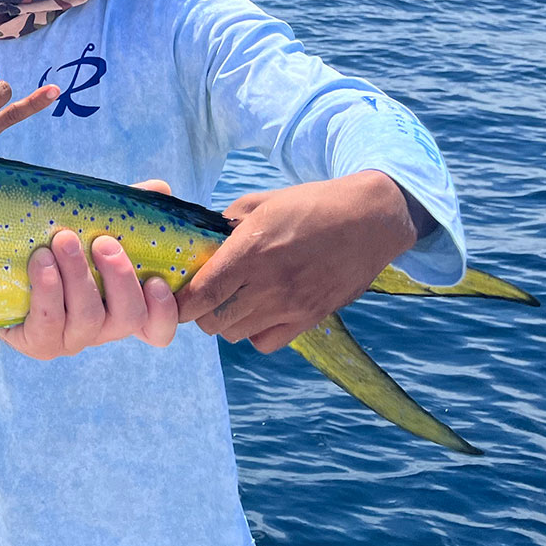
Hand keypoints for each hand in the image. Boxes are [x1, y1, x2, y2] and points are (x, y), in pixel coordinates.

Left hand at [0, 180, 179, 359]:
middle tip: (103, 242)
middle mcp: (103, 328)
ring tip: (62, 240)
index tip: (155, 280)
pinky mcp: (38, 342)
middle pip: (128, 316)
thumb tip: (159, 189)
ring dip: (78, 275)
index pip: (158, 328)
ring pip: (88, 318)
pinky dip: (47, 289)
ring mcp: (71, 338)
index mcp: (122, 305)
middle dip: (119, 277)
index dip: (164, 311)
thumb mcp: (93, 227)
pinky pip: (48, 324)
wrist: (1, 268)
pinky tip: (40, 261)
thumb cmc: (58, 249)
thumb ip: (127, 211)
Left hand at [173, 170, 419, 352]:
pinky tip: (259, 313)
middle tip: (204, 297)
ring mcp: (291, 305)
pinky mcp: (311, 318)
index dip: (182, 302)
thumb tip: (200, 244)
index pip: (202, 295)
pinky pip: (266, 343)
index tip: (176, 296)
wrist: (369, 219)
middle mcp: (269, 284)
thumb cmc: (311, 205)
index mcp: (251, 251)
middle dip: (200, 312)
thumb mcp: (260, 203)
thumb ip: (225, 224)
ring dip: (226, 322)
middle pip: (213, 321)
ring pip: (236, 334)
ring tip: (232, 302)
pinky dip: (255, 333)